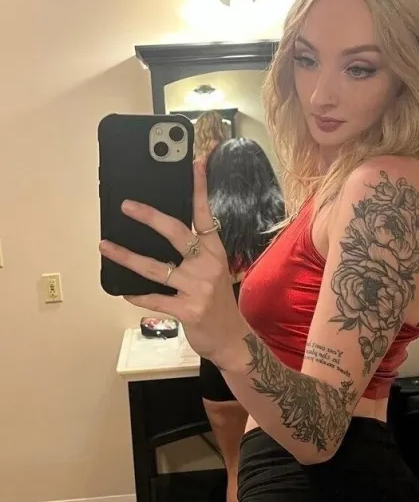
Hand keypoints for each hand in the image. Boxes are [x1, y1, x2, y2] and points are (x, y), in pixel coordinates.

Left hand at [99, 159, 246, 366]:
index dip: (199, 188)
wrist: (231, 338)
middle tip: (126, 205)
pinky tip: (123, 289)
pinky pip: (154, 298)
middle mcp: (208, 265)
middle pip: (176, 233)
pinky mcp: (187, 310)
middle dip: (150, 217)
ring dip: (126, 256)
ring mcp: (198, 288)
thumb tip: (162, 230)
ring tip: (105, 246)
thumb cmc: (217, 302)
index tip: (194, 163)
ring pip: (155, 267)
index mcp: (215, 252)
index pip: (205, 214)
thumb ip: (195, 252)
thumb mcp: (214, 271)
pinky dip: (136, 294)